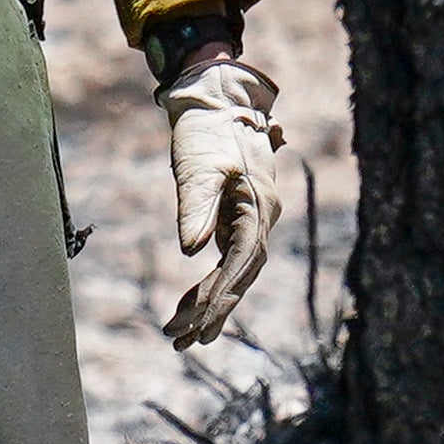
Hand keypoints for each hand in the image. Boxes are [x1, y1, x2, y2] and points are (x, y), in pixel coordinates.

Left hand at [158, 57, 283, 347]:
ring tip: (180, 338)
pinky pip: (227, 263)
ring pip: (236, 275)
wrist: (215, 100)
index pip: (242, 261)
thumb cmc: (206, 130)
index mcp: (259, 207)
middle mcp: (263, 219)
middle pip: (241, 276)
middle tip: (182, 343)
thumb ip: (196, 206)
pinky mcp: (238, 221)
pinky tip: (190, 308)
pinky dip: (209, 286)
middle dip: (213, 312)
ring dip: (211, 306)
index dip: (220, 293)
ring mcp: (253, 221)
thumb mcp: (197, 166)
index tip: (196, 320)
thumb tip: (192, 251)